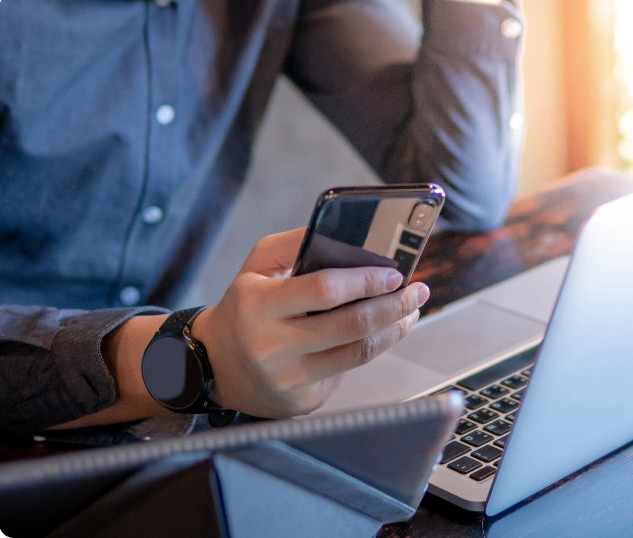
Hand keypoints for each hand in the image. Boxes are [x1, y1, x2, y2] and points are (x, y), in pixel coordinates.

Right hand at [192, 227, 427, 417]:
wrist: (215, 365)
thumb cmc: (244, 307)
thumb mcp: (256, 266)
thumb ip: (294, 243)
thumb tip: (344, 232)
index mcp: (258, 305)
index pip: (325, 290)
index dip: (366, 281)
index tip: (394, 273)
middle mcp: (271, 346)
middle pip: (352, 325)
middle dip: (394, 306)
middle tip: (417, 291)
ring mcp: (288, 378)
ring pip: (358, 354)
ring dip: (393, 330)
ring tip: (409, 312)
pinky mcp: (302, 401)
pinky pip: (347, 372)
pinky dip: (368, 350)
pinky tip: (379, 334)